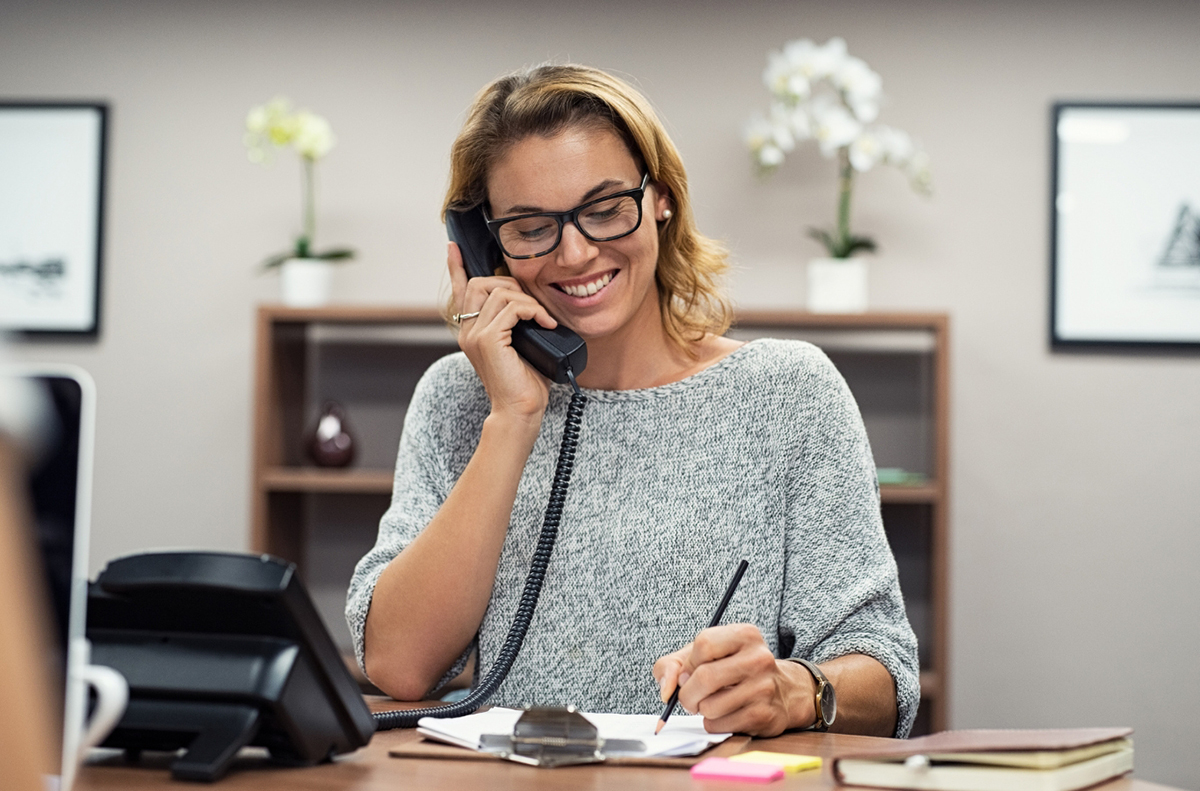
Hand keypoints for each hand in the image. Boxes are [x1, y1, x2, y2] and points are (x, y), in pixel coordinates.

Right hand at [447, 243, 558, 423]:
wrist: (520, 411)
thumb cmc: (524, 382)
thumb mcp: (520, 345)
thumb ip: (515, 323)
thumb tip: (529, 304)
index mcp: (471, 330)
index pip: (460, 291)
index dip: (456, 267)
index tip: (453, 248)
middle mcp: (467, 330)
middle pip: (481, 282)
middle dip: (511, 285)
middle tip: (532, 307)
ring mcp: (475, 334)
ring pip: (499, 292)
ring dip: (528, 301)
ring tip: (542, 319)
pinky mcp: (487, 340)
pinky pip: (511, 308)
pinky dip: (533, 311)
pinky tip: (545, 325)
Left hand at [652, 624, 815, 735]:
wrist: (783, 691)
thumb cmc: (734, 669)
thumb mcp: (705, 655)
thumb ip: (674, 665)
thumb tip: (666, 689)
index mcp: (745, 635)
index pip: (703, 644)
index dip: (689, 663)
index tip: (689, 672)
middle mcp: (758, 658)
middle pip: (704, 677)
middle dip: (687, 694)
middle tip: (689, 698)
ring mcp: (764, 688)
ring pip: (709, 706)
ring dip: (701, 710)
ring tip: (712, 703)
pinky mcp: (764, 716)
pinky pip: (720, 725)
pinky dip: (713, 724)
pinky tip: (725, 714)